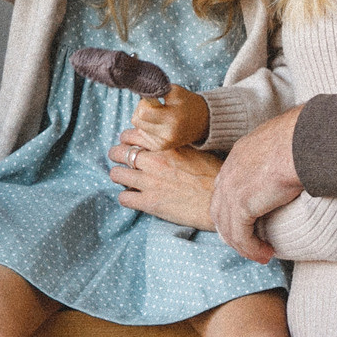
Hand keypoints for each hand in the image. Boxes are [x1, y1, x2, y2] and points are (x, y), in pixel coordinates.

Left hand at [107, 140, 221, 232]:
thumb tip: (163, 143)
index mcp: (166, 146)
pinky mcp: (150, 203)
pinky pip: (123, 198)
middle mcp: (154, 161)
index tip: (130, 144)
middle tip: (123, 160)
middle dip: (117, 155)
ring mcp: (150, 182)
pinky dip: (125, 197)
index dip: (127, 139)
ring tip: (126, 179)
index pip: (132, 134)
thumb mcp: (195, 151)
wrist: (220, 201)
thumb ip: (175, 146)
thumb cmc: (213, 176)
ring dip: (119, 175)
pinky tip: (134, 197)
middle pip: (118, 152)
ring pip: (116, 174)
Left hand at [125, 85, 208, 151]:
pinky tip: (160, 125)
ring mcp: (163, 144)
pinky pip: (143, 135)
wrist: (203, 122)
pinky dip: (148, 128)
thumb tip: (139, 92)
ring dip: (145, 120)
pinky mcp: (160, 148)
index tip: (154, 100)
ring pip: (138, 128)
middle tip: (155, 107)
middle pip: (137, 121)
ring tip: (159, 116)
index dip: (144, 103)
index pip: (142, 113)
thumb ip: (156, 91)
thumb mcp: (174, 91)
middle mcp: (167, 135)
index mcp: (172, 119)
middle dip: (142, 111)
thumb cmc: (187, 102)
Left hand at [210, 107, 304, 263]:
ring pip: (228, 226)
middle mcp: (231, 170)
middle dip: (231, 229)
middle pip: (220, 208)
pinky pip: (241, 236)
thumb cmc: (308, 137)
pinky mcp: (241, 204)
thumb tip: (307, 158)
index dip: (232, 206)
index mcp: (242, 152)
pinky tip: (265, 254)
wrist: (305, 140)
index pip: (226, 184)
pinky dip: (251, 249)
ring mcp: (232, 187)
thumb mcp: (291, 141)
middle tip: (250, 244)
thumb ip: (288, 152)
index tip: (248, 221)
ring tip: (261, 254)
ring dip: (243, 245)